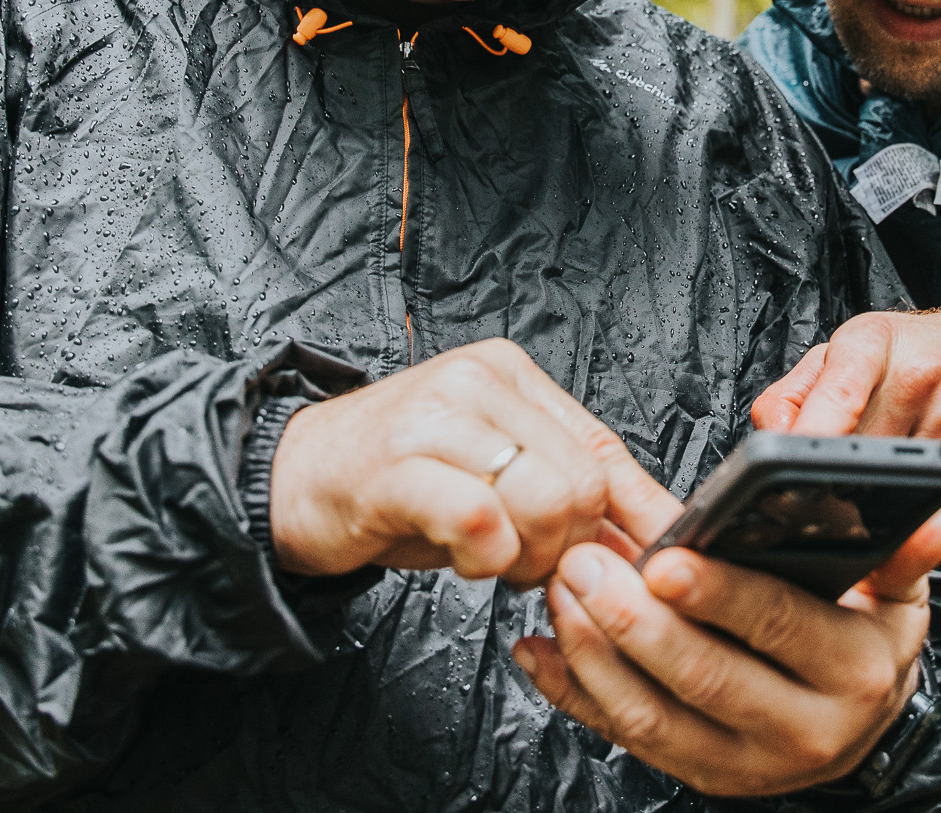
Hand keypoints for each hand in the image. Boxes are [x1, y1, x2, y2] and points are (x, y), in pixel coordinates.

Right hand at [269, 338, 679, 587]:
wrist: (285, 481)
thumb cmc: (393, 485)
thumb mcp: (489, 474)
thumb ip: (559, 491)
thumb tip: (642, 540)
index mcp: (512, 375)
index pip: (605, 447)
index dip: (637, 515)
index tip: (654, 563)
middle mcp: (480, 380)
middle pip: (584, 481)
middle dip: (568, 547)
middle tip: (528, 565)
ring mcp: (438, 416)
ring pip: (544, 498)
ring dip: (527, 558)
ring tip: (492, 560)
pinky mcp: (398, 464)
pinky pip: (482, 521)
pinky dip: (485, 560)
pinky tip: (463, 559)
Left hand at [513, 509, 940, 797]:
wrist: (861, 724)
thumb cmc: (865, 633)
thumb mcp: (892, 592)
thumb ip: (901, 552)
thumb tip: (935, 517)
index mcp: (855, 670)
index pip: (781, 625)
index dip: (720, 593)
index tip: (662, 557)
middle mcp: (804, 729)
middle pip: (705, 677)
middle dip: (633, 620)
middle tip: (581, 563)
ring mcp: (745, 764)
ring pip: (653, 717)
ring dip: (593, 653)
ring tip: (558, 590)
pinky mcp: (699, 777)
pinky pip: (624, 739)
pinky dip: (572, 695)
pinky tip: (536, 647)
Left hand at [753, 311, 940, 515]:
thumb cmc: (922, 353)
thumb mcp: (850, 353)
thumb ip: (795, 394)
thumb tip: (769, 436)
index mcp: (874, 340)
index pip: (838, 389)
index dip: (813, 434)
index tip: (792, 470)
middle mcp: (923, 369)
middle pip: (864, 451)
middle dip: (844, 478)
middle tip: (835, 487)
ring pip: (904, 483)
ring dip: (888, 497)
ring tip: (889, 474)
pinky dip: (929, 508)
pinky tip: (930, 481)